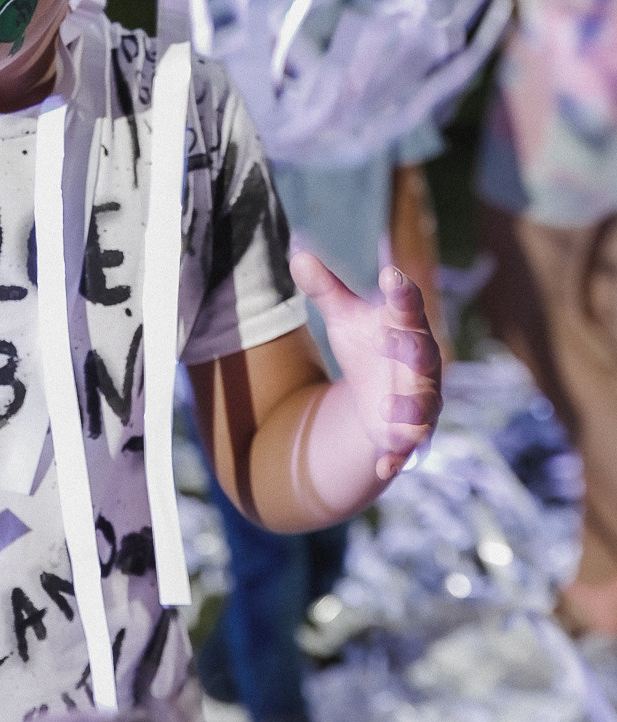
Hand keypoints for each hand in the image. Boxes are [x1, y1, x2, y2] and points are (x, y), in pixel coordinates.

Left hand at [290, 251, 441, 481]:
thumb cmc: (371, 347)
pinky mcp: (410, 435)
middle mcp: (421, 364)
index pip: (409, 306)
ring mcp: (420, 401)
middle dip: (410, 346)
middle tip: (392, 336)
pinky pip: (409, 448)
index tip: (391, 275)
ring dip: (408, 408)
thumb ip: (327, 290)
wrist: (384, 399)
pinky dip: (397, 457)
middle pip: (422, 353)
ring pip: (423, 405)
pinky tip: (383, 467)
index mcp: (407, 328)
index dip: (402, 292)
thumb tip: (298, 254)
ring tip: (386, 409)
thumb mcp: (345, 319)